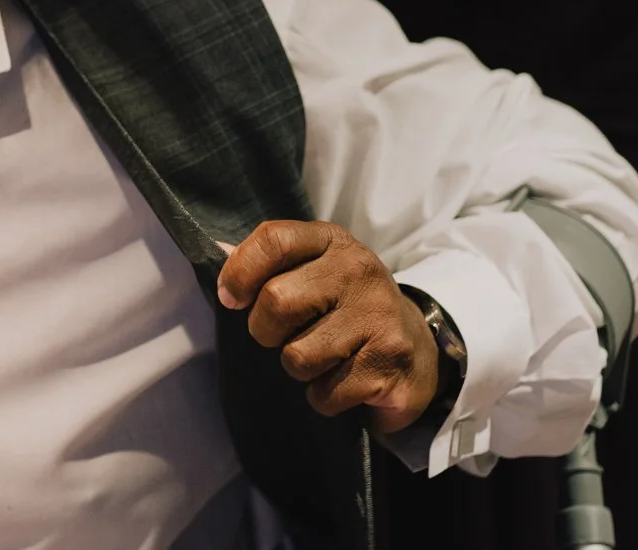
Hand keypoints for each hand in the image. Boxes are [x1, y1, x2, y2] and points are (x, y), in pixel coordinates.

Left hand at [217, 220, 439, 434]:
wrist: (420, 348)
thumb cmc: (347, 306)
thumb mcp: (314, 270)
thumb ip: (270, 261)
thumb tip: (217, 252)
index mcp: (332, 241)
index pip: (274, 240)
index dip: (240, 272)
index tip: (231, 298)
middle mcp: (358, 271)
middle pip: (277, 301)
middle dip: (265, 331)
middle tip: (284, 336)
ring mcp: (378, 317)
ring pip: (298, 356)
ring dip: (298, 369)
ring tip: (322, 359)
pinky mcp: (389, 363)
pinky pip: (325, 392)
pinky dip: (324, 397)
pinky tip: (344, 381)